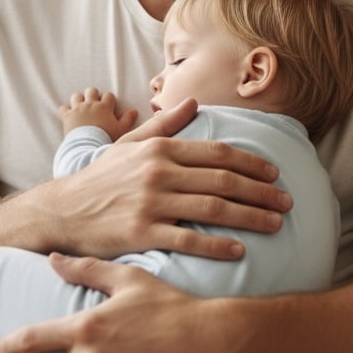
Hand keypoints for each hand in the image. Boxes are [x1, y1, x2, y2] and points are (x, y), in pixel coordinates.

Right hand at [34, 98, 290, 260]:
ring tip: (275, 224)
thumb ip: (163, 124)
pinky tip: (240, 250)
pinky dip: (217, 245)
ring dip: (250, 216)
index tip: (274, 173)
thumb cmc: (100, 178)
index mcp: (160, 149)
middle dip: (261, 191)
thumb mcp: (129, 144)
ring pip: (213, 209)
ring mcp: (151, 203)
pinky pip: (188, 240)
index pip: (217, 153)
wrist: (64, 211)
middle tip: (287, 201)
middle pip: (223, 181)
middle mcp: (159, 173)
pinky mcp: (143, 233)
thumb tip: (193, 103)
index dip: (251, 163)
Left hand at [59, 87, 137, 139]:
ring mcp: (78, 109)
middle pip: (92, 90)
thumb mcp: (121, 130)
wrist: (88, 145)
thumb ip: (128, 119)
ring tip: (81, 106)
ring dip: (78, 99)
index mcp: (104, 107)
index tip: (108, 107)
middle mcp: (90, 104)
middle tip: (94, 104)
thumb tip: (134, 110)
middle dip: (93, 95)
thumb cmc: (106, 138)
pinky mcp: (67, 116)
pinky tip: (68, 115)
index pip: (108, 95)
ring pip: (76, 96)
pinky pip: (63, 108)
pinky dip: (65, 110)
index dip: (109, 100)